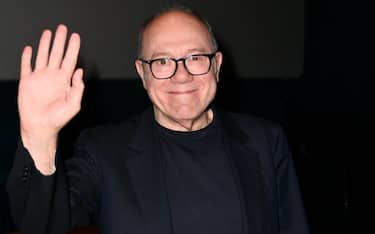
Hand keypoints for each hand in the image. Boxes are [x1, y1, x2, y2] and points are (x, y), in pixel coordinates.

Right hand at [18, 24, 83, 173]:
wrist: (40, 127)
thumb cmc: (58, 119)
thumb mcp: (74, 104)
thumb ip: (78, 88)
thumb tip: (80, 71)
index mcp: (65, 81)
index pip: (70, 60)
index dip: (73, 48)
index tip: (76, 37)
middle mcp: (53, 77)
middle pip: (57, 54)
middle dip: (60, 41)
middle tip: (63, 28)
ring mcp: (40, 78)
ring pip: (43, 56)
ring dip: (45, 44)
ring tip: (48, 32)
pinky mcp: (27, 82)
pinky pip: (26, 66)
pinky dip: (27, 57)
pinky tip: (29, 49)